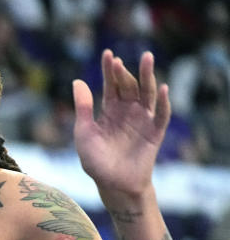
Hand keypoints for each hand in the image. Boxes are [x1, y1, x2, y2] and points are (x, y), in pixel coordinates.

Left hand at [72, 49, 170, 198]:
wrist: (113, 185)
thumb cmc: (96, 161)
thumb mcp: (84, 133)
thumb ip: (83, 108)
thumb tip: (77, 81)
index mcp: (110, 110)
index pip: (111, 85)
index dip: (109, 70)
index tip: (107, 54)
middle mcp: (127, 111)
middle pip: (128, 86)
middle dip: (124, 72)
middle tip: (119, 60)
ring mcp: (142, 120)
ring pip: (147, 93)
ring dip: (147, 76)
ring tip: (146, 58)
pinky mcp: (155, 132)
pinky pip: (161, 114)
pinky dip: (163, 102)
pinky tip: (162, 88)